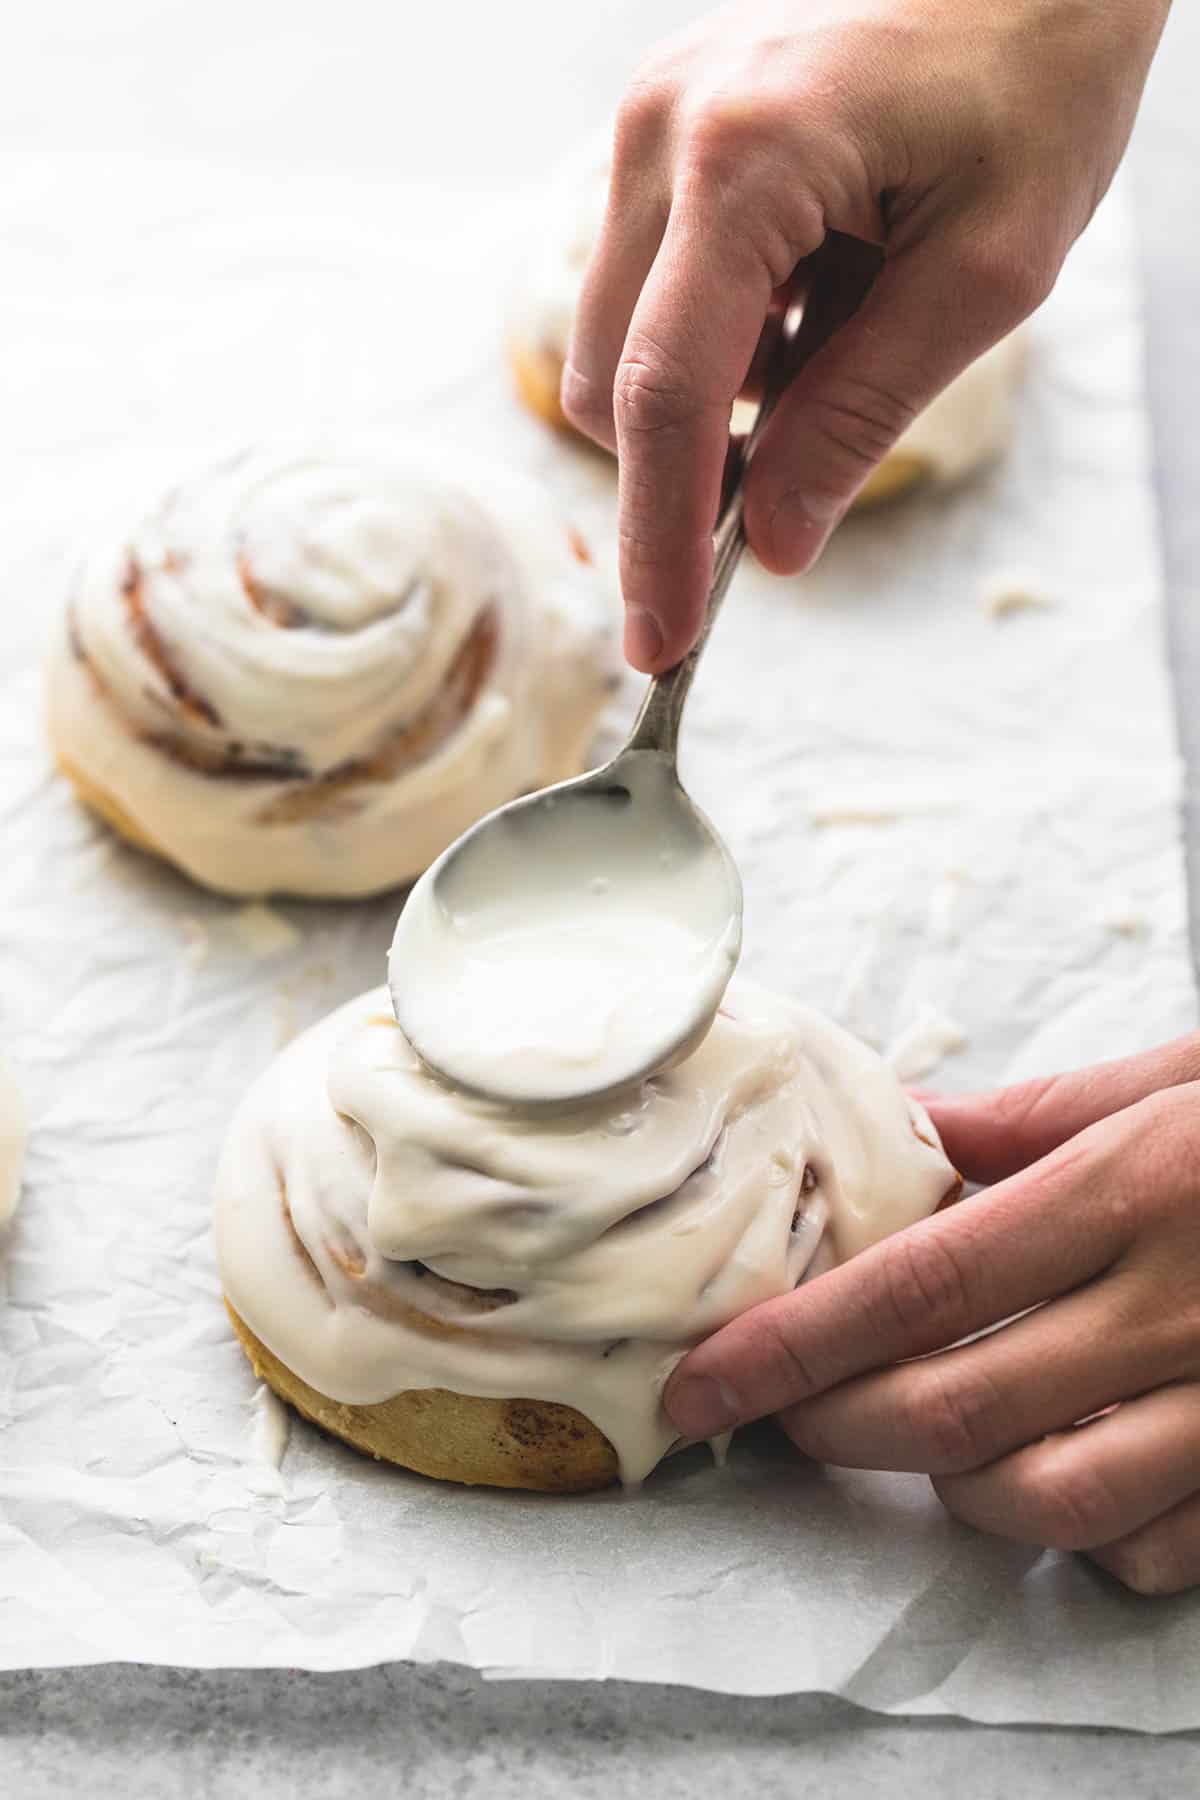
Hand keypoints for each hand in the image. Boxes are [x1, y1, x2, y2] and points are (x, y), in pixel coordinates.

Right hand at [563, 0, 1169, 671]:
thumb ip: (862, 415)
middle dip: (690, 464)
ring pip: (615, 345)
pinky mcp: (662, 134)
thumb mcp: (986, 274)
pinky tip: (810, 290)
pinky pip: (648, 289)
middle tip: (801, 472)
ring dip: (712, 393)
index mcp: (744, 159)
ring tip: (839, 323)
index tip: (665, 642)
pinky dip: (718, 336)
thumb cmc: (1036, 79)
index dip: (660, 539)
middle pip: (611, 384)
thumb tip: (772, 543)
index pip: (667, 396)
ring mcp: (651, 125)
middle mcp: (664, 133)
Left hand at [664, 1036, 1199, 1593]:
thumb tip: (913, 1128)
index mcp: (1133, 1189)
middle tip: (780, 1416)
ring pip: (1046, 1504)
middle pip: (955, 1409)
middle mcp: (1179, 1307)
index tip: (706, 1380)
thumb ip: (1042, 1112)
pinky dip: (1081, 1536)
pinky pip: (1153, 1551)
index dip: (795, 1342)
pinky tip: (1061, 1475)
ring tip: (919, 1439)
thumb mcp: (1183, 1076)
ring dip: (953, 1487)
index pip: (921, 1283)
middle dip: (836, 1428)